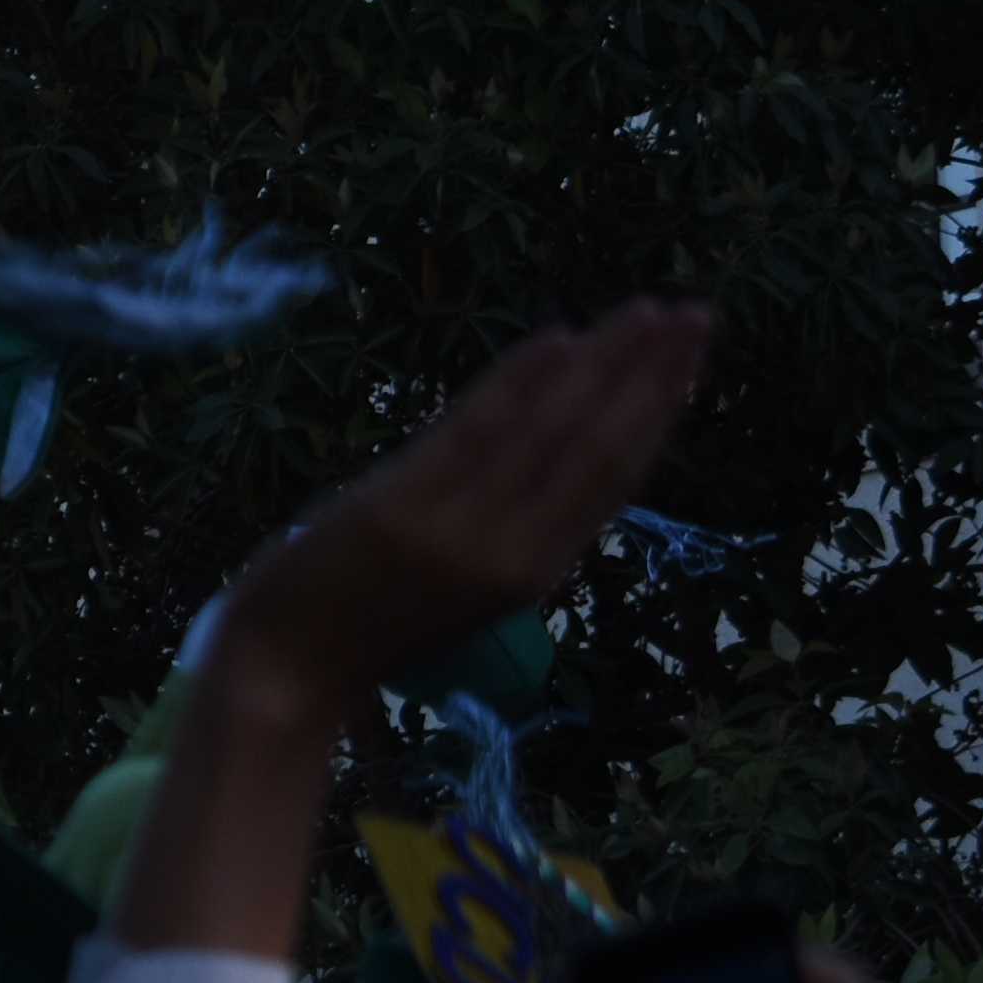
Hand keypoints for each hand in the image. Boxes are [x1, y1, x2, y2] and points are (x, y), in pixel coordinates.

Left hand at [214, 303, 711, 706]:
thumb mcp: (461, 585)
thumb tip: (556, 435)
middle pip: (598, 449)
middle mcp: (512, 555)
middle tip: (694, 314)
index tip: (690, 360)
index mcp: (534, 575)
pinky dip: (520, 381)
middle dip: (651, 376)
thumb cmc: (372, 621)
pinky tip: (559, 336)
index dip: (658, 415)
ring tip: (645, 310)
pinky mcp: (401, 510)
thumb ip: (510, 523)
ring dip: (604, 362)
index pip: (615, 481)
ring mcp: (458, 532)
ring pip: (550, 433)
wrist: (288, 671)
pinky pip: (474, 432)